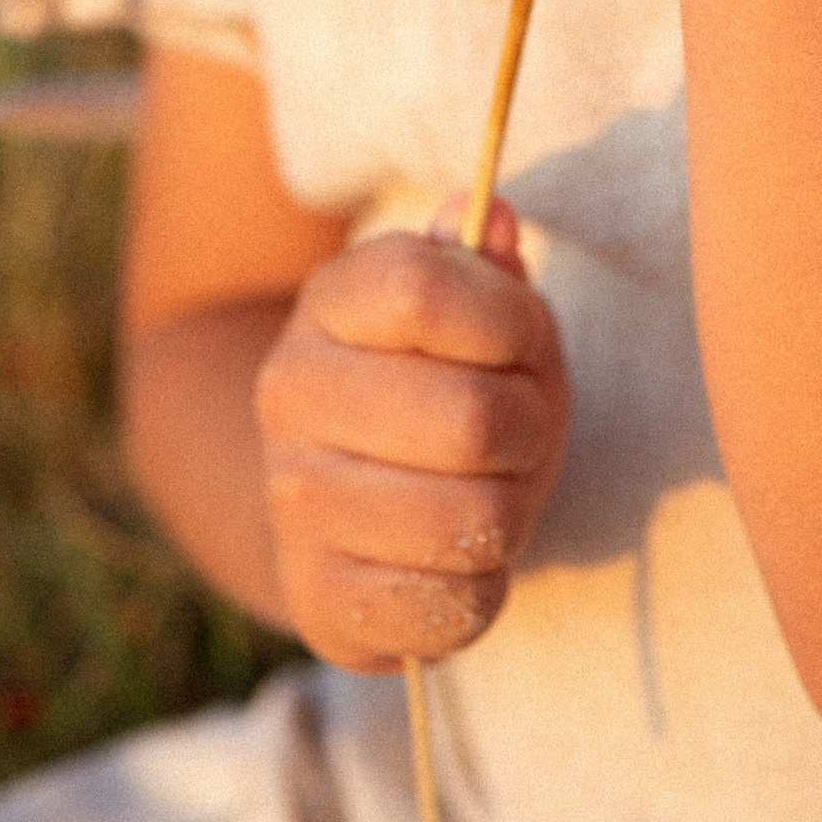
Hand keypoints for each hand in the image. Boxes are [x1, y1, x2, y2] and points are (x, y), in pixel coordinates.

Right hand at [252, 199, 569, 669]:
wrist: (336, 493)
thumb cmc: (438, 381)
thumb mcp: (473, 310)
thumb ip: (484, 264)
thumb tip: (490, 216)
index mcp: (329, 302)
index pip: (425, 289)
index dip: (507, 320)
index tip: (517, 342)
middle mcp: (291, 395)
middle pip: (472, 418)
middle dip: (530, 429)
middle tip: (518, 433)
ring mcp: (295, 503)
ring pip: (474, 518)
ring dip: (513, 510)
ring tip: (490, 492)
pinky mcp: (318, 601)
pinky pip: (456, 606)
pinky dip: (484, 586)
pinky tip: (459, 559)